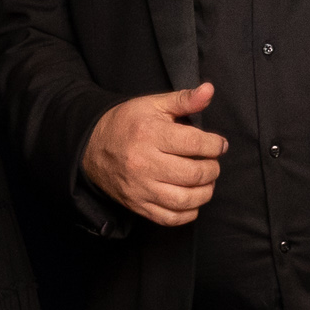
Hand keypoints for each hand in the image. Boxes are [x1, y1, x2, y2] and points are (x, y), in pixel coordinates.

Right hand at [83, 82, 225, 225]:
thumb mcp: (154, 104)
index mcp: (150, 134)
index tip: (218, 145)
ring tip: (205, 181)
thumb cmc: (127, 124)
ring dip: (205, 192)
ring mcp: (140, 188)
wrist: (92, 147)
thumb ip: (184, 99)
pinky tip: (191, 199)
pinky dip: (188, 213)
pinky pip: (170, 218)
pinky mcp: (138, 205)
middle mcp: (144, 163)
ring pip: (185, 200)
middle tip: (212, 162)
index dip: (216, 145)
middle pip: (194, 174)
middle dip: (212, 168)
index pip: (196, 143)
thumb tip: (209, 90)